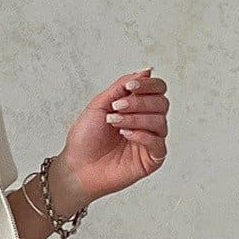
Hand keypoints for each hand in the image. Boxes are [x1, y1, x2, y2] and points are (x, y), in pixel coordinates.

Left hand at [53, 67, 169, 209]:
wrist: (76, 168)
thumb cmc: (85, 139)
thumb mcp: (100, 104)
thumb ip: (122, 86)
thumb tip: (147, 70)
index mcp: (137, 108)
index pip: (158, 89)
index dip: (148, 85)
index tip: (130, 87)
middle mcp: (146, 123)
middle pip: (162, 103)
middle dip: (139, 102)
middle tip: (117, 107)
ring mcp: (149, 141)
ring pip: (160, 121)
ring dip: (136, 118)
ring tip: (115, 122)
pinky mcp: (150, 160)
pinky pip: (159, 143)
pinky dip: (143, 136)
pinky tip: (126, 135)